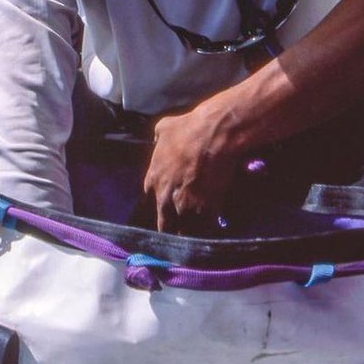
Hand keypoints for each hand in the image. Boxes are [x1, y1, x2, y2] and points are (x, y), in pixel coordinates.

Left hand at [143, 101, 238, 233]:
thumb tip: (159, 140)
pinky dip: (209, 231)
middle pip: (165, 225)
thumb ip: (158, 140)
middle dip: (173, 227)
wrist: (214, 135)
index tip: (169, 208)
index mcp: (153, 181)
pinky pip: (205, 230)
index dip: (161, 206)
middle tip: (182, 228)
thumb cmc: (188, 128)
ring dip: (190, 233)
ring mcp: (185, 207)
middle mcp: (165, 198)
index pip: (150, 203)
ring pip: (184, 231)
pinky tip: (213, 231)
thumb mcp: (164, 128)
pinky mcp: (206, 211)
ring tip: (198, 235)